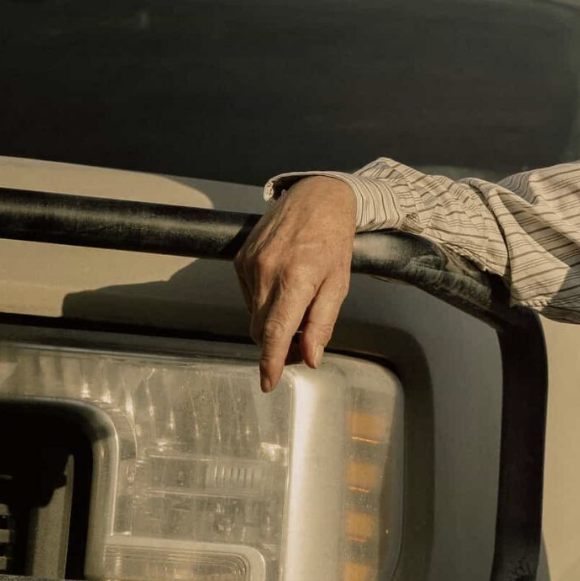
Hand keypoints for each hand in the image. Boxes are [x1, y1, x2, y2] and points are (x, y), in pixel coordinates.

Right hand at [232, 176, 356, 389]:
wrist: (316, 198)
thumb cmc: (333, 240)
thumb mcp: (339, 284)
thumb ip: (322, 323)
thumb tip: (311, 357)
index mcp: (296, 278)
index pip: (276, 332)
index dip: (271, 362)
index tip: (268, 382)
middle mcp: (267, 271)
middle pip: (261, 330)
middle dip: (278, 346)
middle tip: (303, 344)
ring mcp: (249, 264)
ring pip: (254, 315)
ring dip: (271, 322)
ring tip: (297, 304)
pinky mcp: (240, 259)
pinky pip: (248, 296)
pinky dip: (264, 301)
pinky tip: (283, 285)